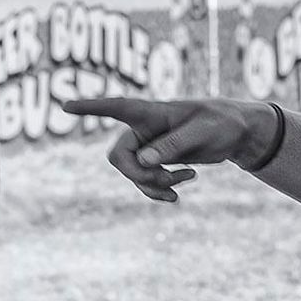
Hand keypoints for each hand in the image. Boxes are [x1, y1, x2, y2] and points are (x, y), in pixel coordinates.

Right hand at [63, 94, 272, 203]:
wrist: (235, 134)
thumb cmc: (221, 124)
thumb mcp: (202, 134)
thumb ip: (173, 145)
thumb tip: (144, 160)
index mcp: (151, 112)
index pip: (116, 107)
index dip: (90, 108)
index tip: (64, 106)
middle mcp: (143, 129)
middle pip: (118, 157)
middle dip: (139, 175)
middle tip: (170, 181)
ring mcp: (148, 147)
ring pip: (131, 174)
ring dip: (154, 185)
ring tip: (186, 180)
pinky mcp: (156, 162)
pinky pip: (143, 183)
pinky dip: (158, 192)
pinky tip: (177, 194)